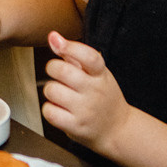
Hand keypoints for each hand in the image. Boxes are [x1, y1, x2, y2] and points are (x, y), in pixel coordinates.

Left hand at [42, 31, 131, 155]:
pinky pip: (49, 111)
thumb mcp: (96, 74)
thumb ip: (74, 56)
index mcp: (101, 75)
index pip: (89, 57)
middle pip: (62, 71)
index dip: (70, 46)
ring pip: (51, 90)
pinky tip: (60, 109)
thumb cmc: (103, 98)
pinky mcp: (76, 126)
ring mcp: (85, 110)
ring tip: (61, 95)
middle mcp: (95, 91)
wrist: (117, 130)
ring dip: (51, 91)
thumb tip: (53, 37)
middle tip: (58, 74)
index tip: (56, 40)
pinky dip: (50, 109)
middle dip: (52, 69)